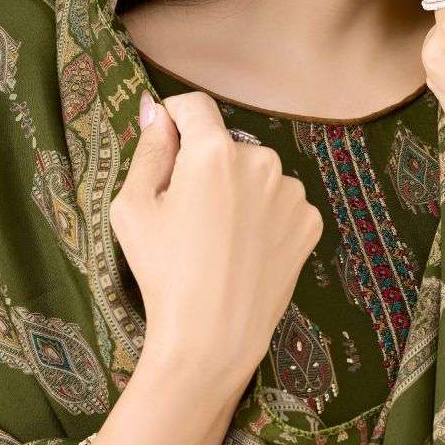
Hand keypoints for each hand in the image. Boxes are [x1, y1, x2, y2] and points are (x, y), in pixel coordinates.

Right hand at [110, 91, 323, 396]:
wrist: (212, 337)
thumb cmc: (163, 272)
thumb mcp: (134, 207)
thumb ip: (149, 150)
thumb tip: (157, 112)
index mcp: (214, 151)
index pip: (195, 106)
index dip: (174, 118)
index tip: (165, 141)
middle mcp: (262, 160)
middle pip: (227, 145)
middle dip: (206, 167)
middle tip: (187, 215)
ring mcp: (292, 192)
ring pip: (256, 175)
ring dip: (239, 192)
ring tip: (218, 239)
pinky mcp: (310, 221)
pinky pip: (280, 204)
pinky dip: (264, 218)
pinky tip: (245, 251)